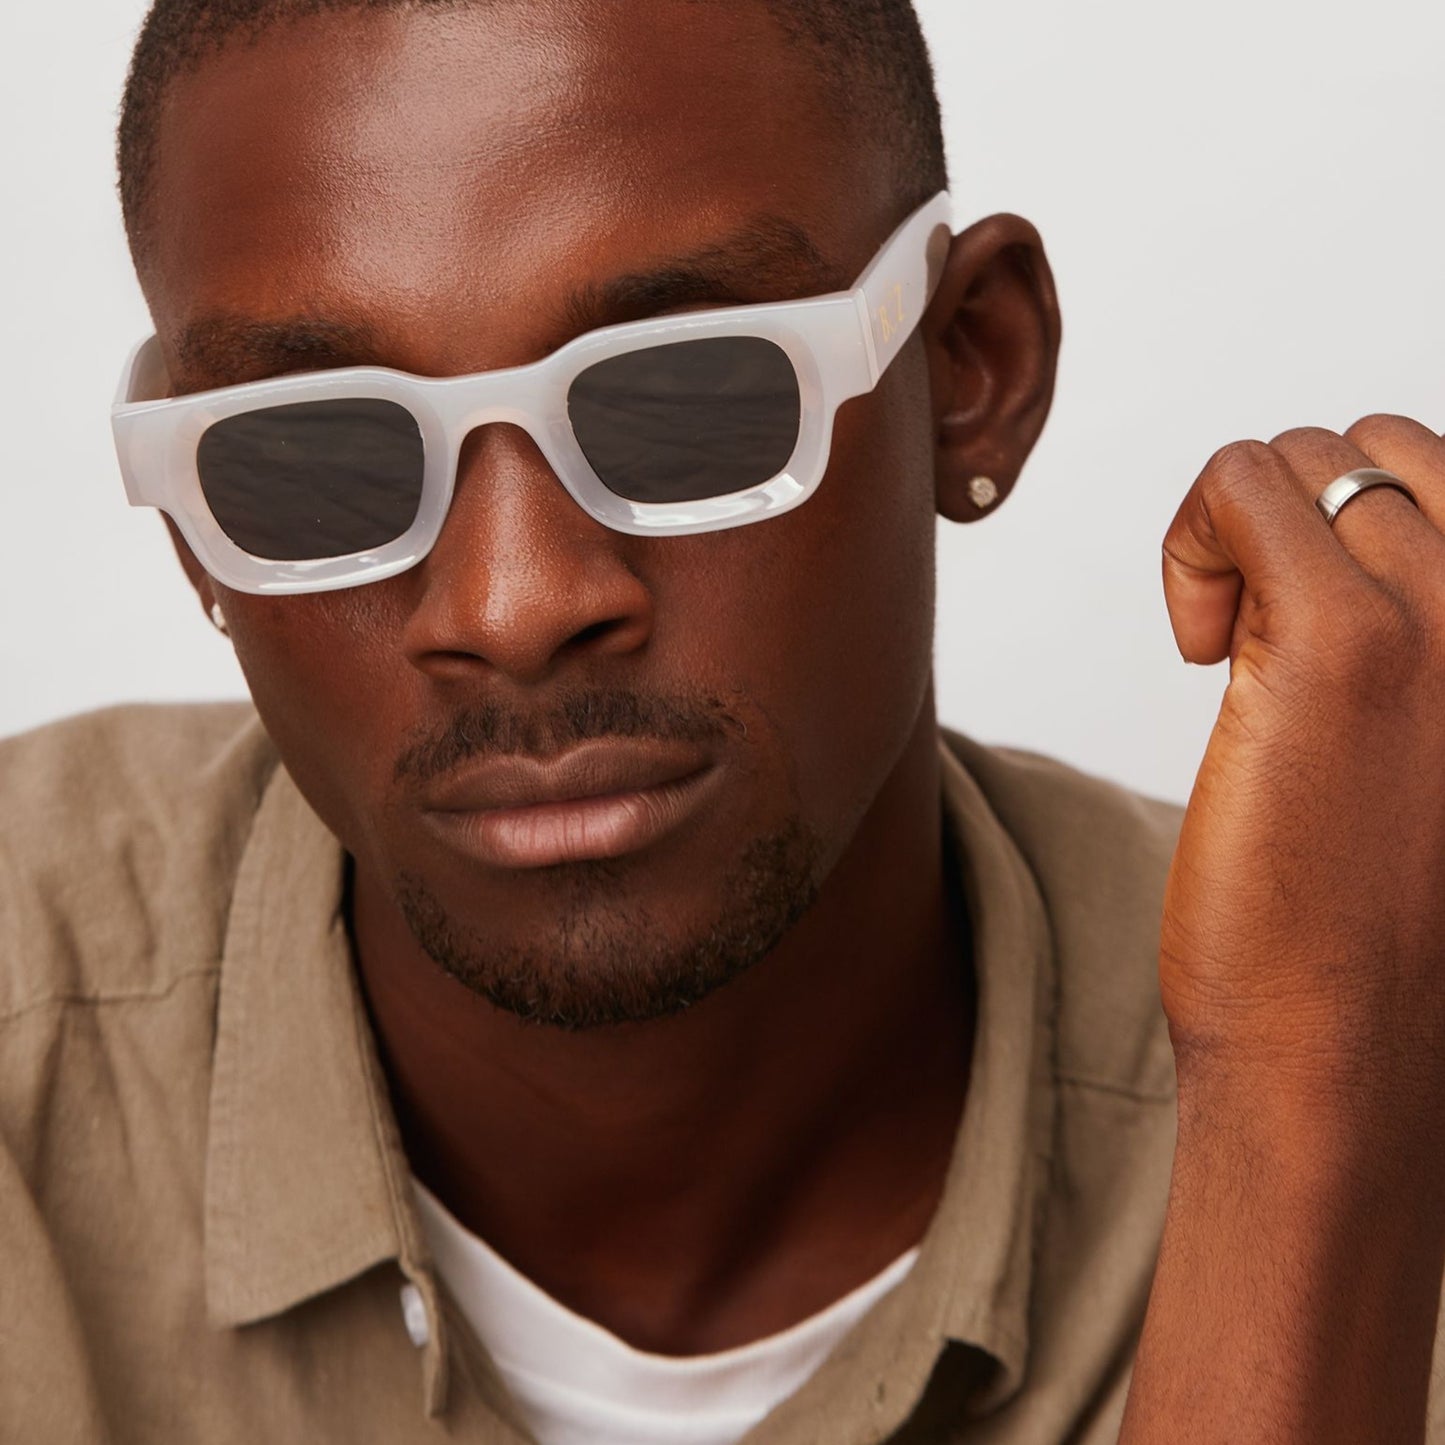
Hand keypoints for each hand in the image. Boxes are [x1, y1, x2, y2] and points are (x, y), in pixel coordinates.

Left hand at [1116, 417, 1444, 1444]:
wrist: (1349, 1047)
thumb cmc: (1375, 917)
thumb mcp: (1428, 748)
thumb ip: (1415, 646)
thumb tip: (1316, 565)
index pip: (1443, 476)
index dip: (1350, 537)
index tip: (1306, 635)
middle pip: (1375, 451)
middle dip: (1295, 526)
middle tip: (1260, 639)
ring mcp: (1443, 611)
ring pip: (1303, 458)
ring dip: (1239, 540)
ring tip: (1231, 651)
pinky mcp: (1340, 640)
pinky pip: (1239, 483)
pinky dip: (1192, 544)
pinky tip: (1198, 651)